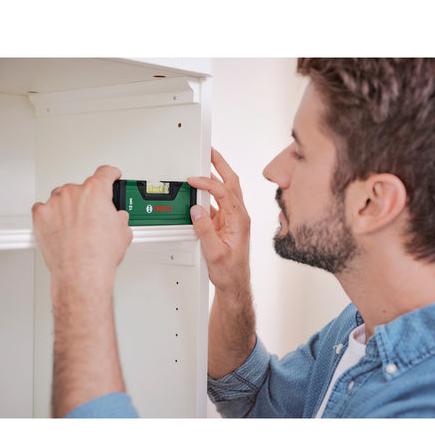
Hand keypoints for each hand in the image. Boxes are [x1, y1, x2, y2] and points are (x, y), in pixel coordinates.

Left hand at [32, 165, 132, 287]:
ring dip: (69, 206)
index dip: (111, 174)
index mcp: (95, 191)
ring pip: (61, 197)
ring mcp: (55, 203)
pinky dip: (51, 215)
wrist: (82, 272)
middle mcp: (73, 193)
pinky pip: (43, 208)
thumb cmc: (99, 254)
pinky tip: (60, 226)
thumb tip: (117, 219)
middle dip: (88, 200)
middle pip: (81, 188)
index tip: (111, 175)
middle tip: (94, 217)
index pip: (105, 173)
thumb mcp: (124, 232)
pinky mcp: (40, 216)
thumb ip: (119, 218)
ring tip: (77, 225)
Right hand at [187, 148, 250, 292]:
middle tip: (209, 151)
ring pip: (226, 189)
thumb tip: (196, 210)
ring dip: (216, 175)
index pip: (225, 192)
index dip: (208, 183)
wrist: (234, 283)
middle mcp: (239, 216)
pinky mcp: (225, 223)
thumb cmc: (230, 271)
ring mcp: (232, 218)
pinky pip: (217, 201)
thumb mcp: (215, 253)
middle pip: (231, 183)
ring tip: (204, 162)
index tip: (194, 179)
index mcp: (240, 220)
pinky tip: (199, 188)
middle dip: (220, 164)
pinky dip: (209, 191)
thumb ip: (205, 231)